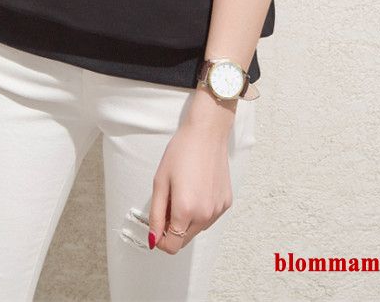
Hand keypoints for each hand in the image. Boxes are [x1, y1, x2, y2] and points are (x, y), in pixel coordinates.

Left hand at [148, 87, 236, 253]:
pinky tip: (197, 189)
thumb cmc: (181, 152)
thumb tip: (154, 238)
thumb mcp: (160, 182)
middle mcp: (205, 215)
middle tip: (168, 203)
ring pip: (197, 229)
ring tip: (183, 192)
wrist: (206, 134)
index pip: (172, 246)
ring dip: (187, 220)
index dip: (160, 240)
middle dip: (172, 229)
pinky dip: (200, 211)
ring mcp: (218, 210)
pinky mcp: (226, 202)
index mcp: (186, 210)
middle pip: (184, 240)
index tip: (157, 227)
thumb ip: (156, 214)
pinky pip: (209, 217)